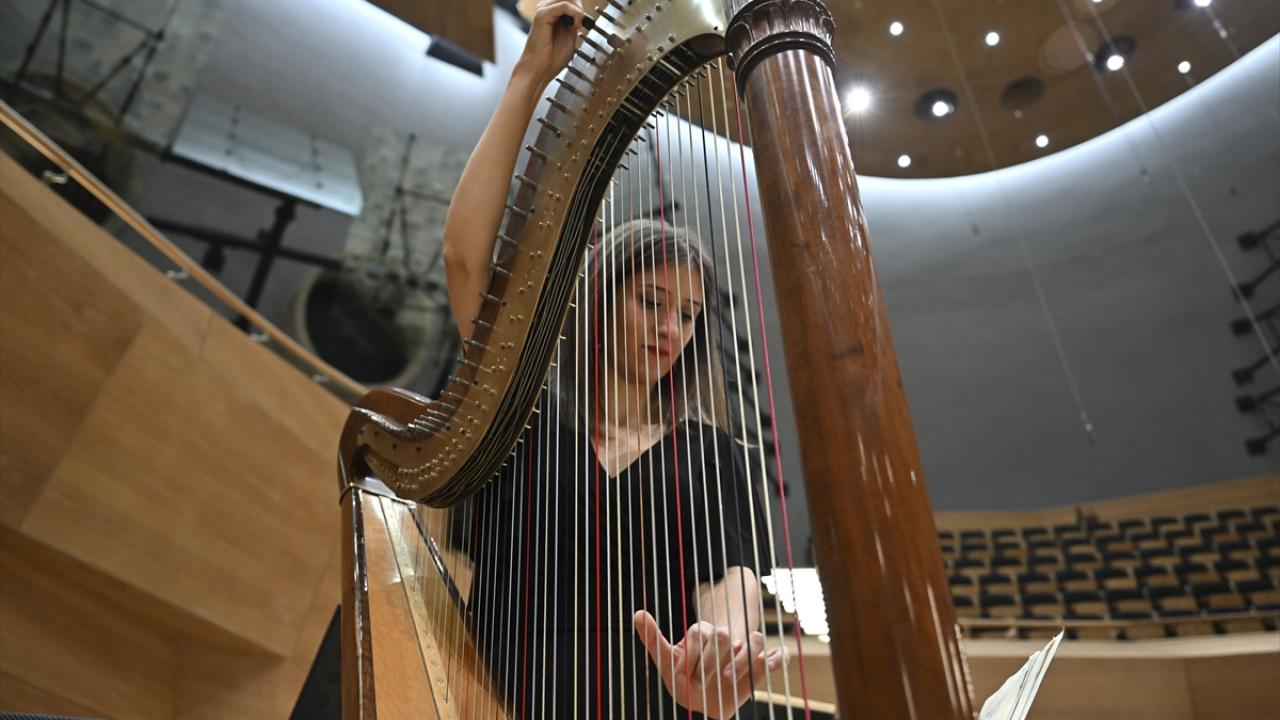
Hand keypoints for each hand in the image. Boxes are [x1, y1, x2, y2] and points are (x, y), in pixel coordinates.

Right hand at [514, 0, 583, 87]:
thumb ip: (574, 23)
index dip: (579, 8)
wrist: (539, 70)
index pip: (568, 0)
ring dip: (578, 10)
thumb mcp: (569, 36)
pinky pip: (565, 5)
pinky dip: (575, 14)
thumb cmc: (550, 59)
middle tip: (582, 22)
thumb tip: (581, 14)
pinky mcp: (542, 15)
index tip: (585, 21)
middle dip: (579, 7)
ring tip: (578, 25)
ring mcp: (543, 10)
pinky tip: (576, 26)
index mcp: (551, 13)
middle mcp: (545, 9)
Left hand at [634, 610, 785, 718]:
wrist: (704, 700)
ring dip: (743, 658)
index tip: (681, 674)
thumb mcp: (665, 662)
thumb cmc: (683, 679)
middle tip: (702, 679)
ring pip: (754, 640)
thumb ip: (654, 639)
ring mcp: (745, 651)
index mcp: (703, 634)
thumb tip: (638, 613)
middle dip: (712, 659)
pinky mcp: (762, 667)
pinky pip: (779, 656)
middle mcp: (727, 639)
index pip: (700, 631)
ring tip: (726, 677)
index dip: (690, 653)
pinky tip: (768, 664)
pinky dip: (778, 658)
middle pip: (725, 635)